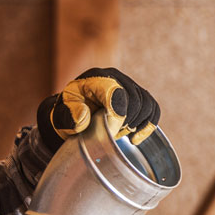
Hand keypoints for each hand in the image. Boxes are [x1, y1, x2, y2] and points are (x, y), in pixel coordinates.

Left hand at [38, 68, 159, 149]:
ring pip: (147, 104)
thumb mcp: (61, 115)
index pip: (116, 93)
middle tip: (112, 134)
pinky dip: (148, 124)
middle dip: (126, 122)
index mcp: (95, 79)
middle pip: (135, 100)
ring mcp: (128, 84)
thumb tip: (84, 117)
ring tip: (120, 134)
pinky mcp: (137, 95)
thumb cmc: (67, 113)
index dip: (116, 117)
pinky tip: (136, 138)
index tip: (109, 132)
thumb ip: (70, 117)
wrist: (72, 113)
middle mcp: (115, 77)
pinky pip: (152, 108)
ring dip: (137, 124)